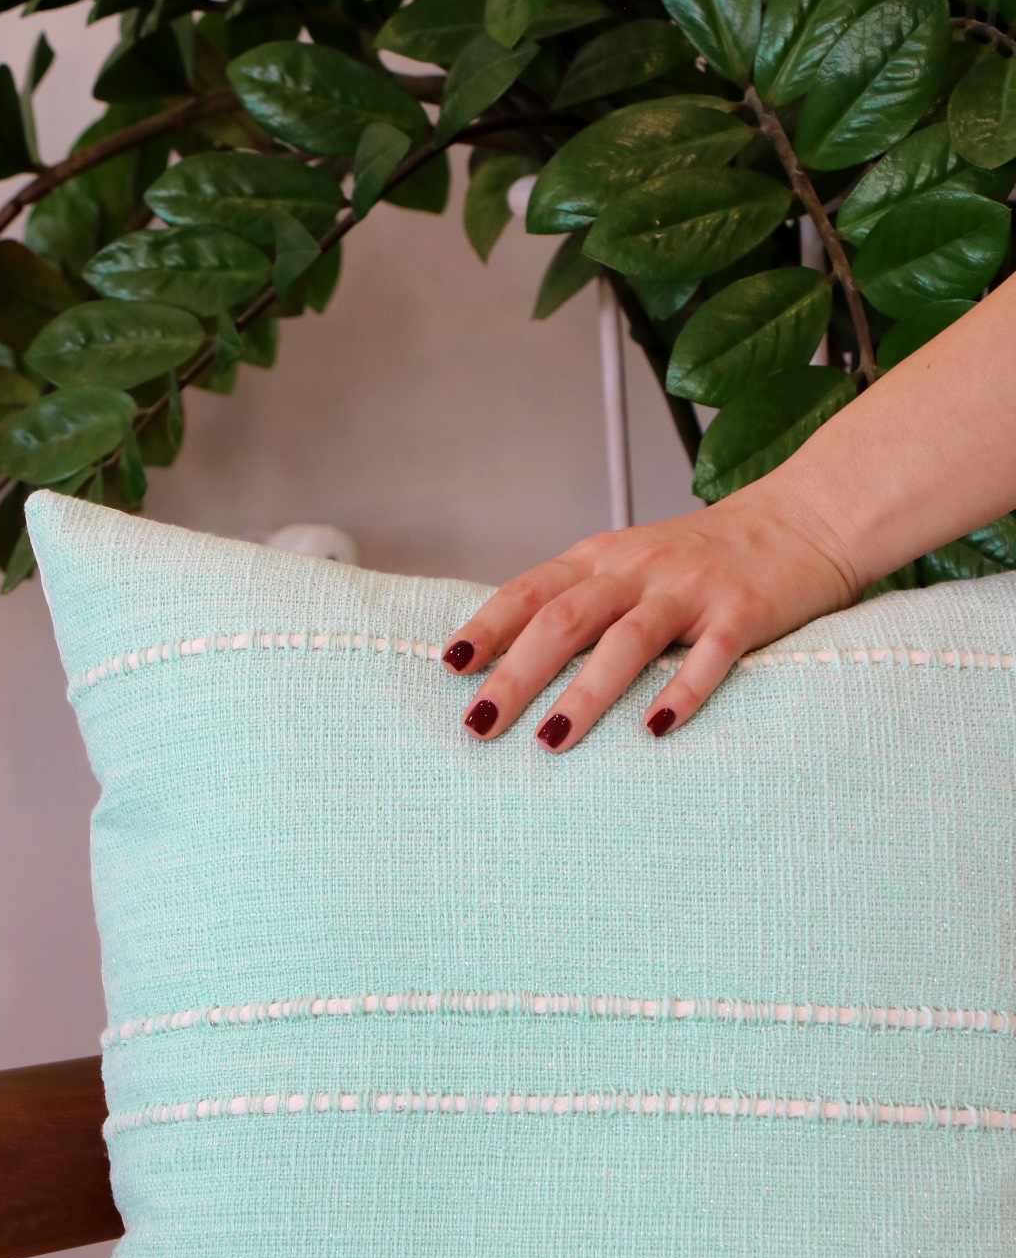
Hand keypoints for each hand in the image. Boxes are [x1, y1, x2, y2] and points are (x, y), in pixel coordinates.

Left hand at [440, 483, 863, 749]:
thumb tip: (509, 657)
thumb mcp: (632, 565)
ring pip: (627, 641)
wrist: (806, 516)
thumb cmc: (706, 556)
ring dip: (585, 694)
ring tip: (552, 740)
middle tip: (480, 725)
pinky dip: (681, 691)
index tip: (451, 666)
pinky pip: (709, 655)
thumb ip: (581, 600)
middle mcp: (639, 569)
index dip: (489, 626)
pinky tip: (655, 729)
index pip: (531, 590)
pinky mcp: (743, 612)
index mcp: (603, 559)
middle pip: (565, 620)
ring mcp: (691, 589)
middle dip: (516, 675)